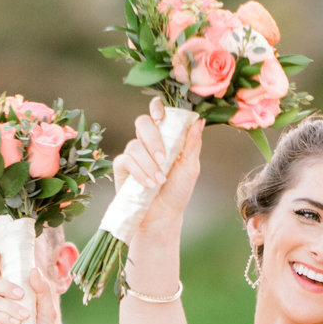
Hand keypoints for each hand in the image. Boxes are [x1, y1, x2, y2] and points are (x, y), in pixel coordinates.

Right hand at [0, 254, 58, 323]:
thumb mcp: (48, 310)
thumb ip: (43, 290)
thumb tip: (33, 270)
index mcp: (13, 293)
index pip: (1, 273)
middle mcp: (0, 301)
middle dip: (6, 286)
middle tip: (21, 294)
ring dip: (10, 306)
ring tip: (25, 317)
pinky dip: (5, 317)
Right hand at [113, 97, 204, 233]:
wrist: (163, 216)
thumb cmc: (178, 191)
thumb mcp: (190, 168)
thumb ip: (192, 144)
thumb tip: (199, 120)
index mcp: (166, 137)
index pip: (158, 112)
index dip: (157, 108)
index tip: (161, 117)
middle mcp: (148, 141)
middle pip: (142, 122)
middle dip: (153, 139)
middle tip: (163, 158)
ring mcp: (133, 153)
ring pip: (134, 145)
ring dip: (149, 164)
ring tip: (159, 180)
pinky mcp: (122, 167)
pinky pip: (126, 160)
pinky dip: (139, 172)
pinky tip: (148, 184)